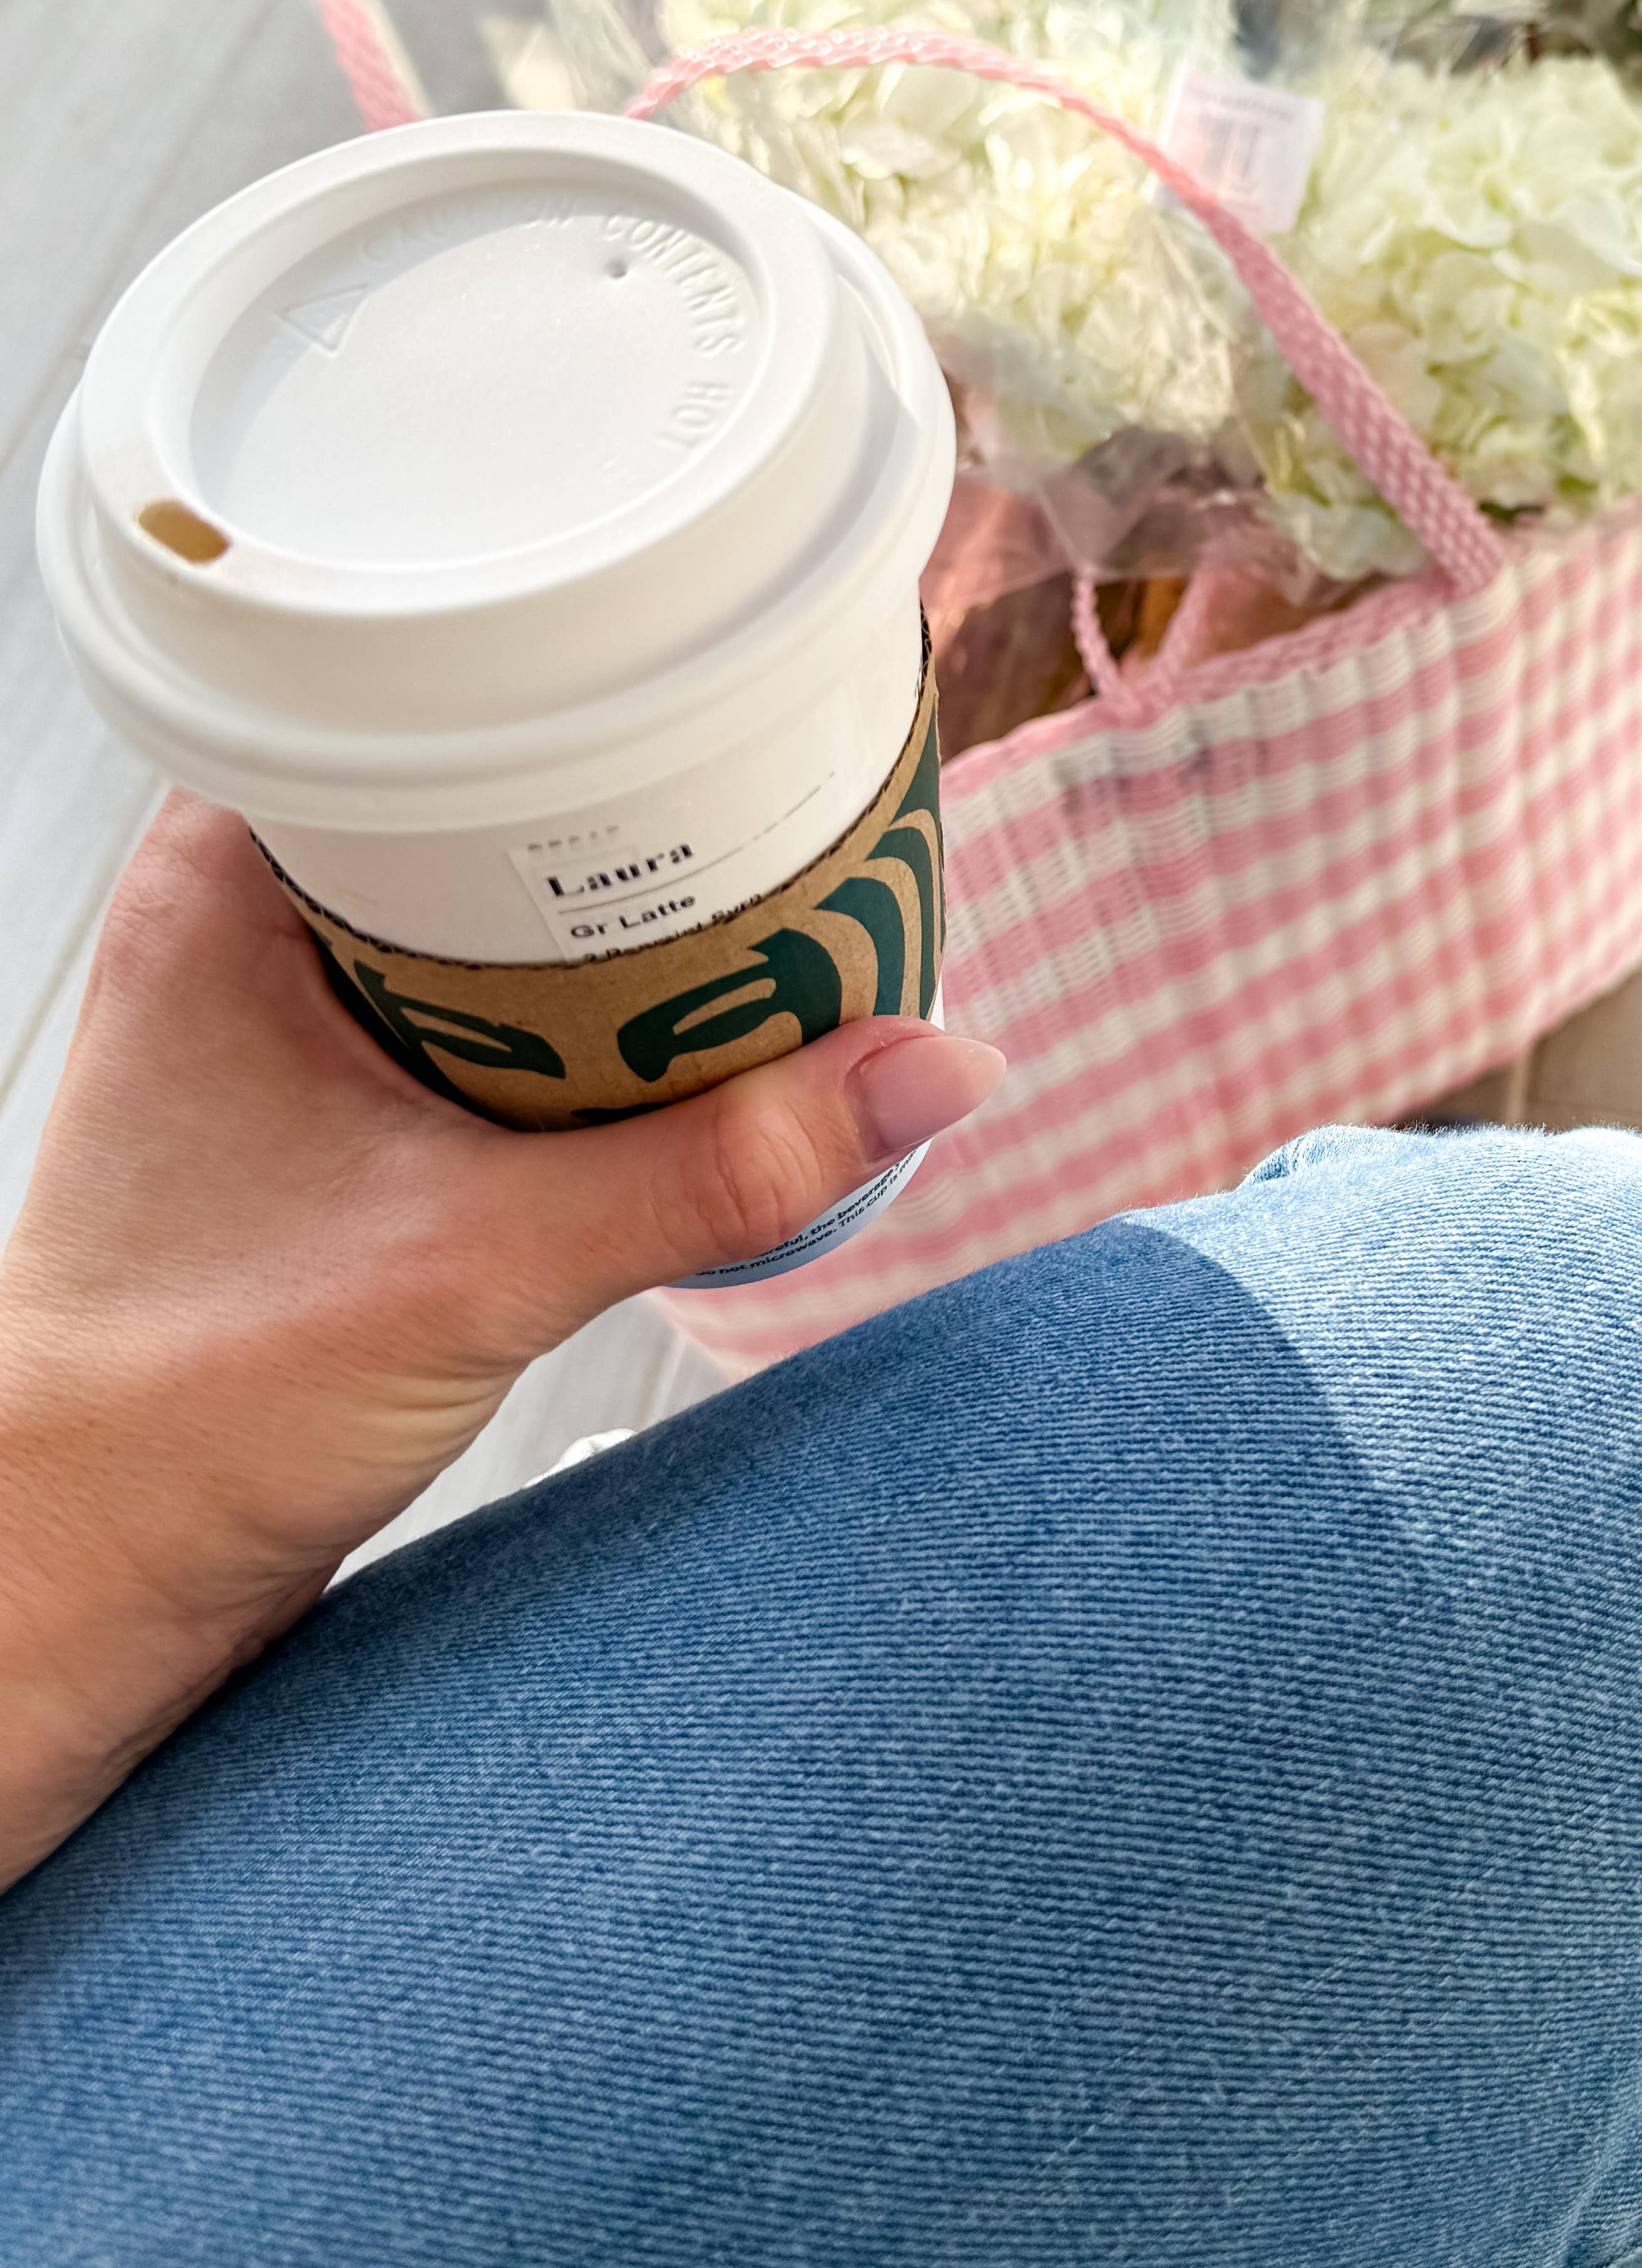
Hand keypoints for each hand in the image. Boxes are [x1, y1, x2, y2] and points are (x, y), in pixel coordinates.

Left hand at [0, 792, 1002, 1886]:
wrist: (77, 1582)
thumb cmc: (171, 1415)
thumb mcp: (482, 1267)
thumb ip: (716, 1171)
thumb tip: (930, 1069)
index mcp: (223, 890)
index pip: (418, 699)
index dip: (574, 685)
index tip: (717, 689)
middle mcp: (248, 932)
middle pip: (485, 806)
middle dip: (640, 817)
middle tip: (788, 802)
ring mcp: (290, 1027)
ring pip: (501, 920)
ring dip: (628, 934)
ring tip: (771, 919)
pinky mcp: (339, 1118)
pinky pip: (500, 1018)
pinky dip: (598, 1026)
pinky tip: (689, 1052)